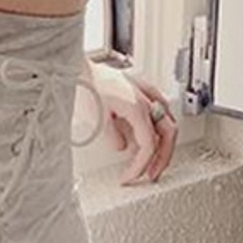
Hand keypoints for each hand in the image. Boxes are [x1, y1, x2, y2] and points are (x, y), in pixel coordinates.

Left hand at [90, 62, 177, 184]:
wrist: (75, 64)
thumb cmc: (84, 84)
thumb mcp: (97, 120)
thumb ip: (114, 138)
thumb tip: (122, 147)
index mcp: (138, 107)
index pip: (149, 145)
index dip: (141, 166)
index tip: (130, 177)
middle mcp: (146, 97)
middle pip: (167, 134)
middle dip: (162, 158)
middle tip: (151, 175)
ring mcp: (144, 89)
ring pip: (167, 119)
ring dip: (163, 142)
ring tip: (153, 158)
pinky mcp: (137, 85)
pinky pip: (159, 106)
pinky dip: (158, 124)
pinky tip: (150, 131)